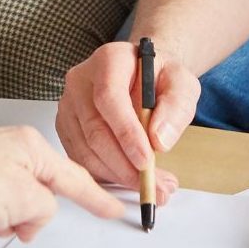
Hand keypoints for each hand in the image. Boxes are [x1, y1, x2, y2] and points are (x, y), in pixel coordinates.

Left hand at [0, 125, 124, 244]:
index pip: (72, 175)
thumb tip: (33, 217)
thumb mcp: (24, 199)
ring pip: (1, 211)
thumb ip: (45, 209)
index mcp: (25, 145)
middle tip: (5, 221)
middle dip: (21, 217)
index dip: (95, 196)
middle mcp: (0, 149)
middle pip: (33, 197)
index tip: (112, 206)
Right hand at [55, 41, 192, 204]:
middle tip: (155, 186)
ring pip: (85, 149)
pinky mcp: (66, 126)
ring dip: (117, 176)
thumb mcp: (182, 84)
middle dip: (124, 165)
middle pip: (94, 129)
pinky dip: (105, 176)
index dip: (126, 133)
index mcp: (109, 60)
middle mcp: (80, 80)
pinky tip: (129, 179)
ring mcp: (69, 104)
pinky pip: (80, 158)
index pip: (109, 97)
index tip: (147, 162)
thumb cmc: (160, 77)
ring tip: (151, 187)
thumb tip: (159, 140)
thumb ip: (176, 107)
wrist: (142, 75)